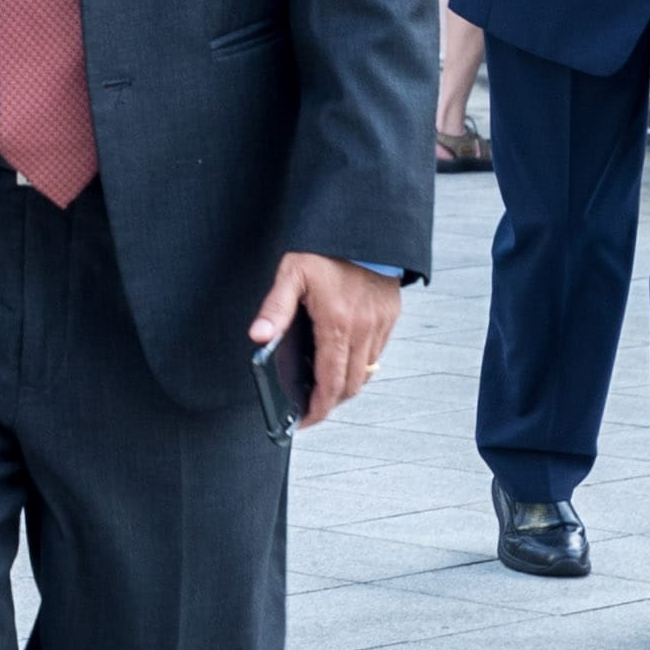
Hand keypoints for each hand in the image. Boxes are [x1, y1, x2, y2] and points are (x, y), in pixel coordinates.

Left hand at [249, 251, 404, 418]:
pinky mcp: (391, 317)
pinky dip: (360, 365)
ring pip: (366, 373)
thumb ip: (275, 308)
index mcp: (338, 323)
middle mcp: (364, 329)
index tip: (305, 421)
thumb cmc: (325, 249)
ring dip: (346, 385)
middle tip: (312, 408)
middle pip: (351, 386)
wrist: (364, 228)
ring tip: (324, 386)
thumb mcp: (292, 274)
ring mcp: (381, 324)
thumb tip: (258, 337)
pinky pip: (377, 354)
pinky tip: (342, 359)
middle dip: (331, 403)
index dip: (318, 409)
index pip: (330, 383)